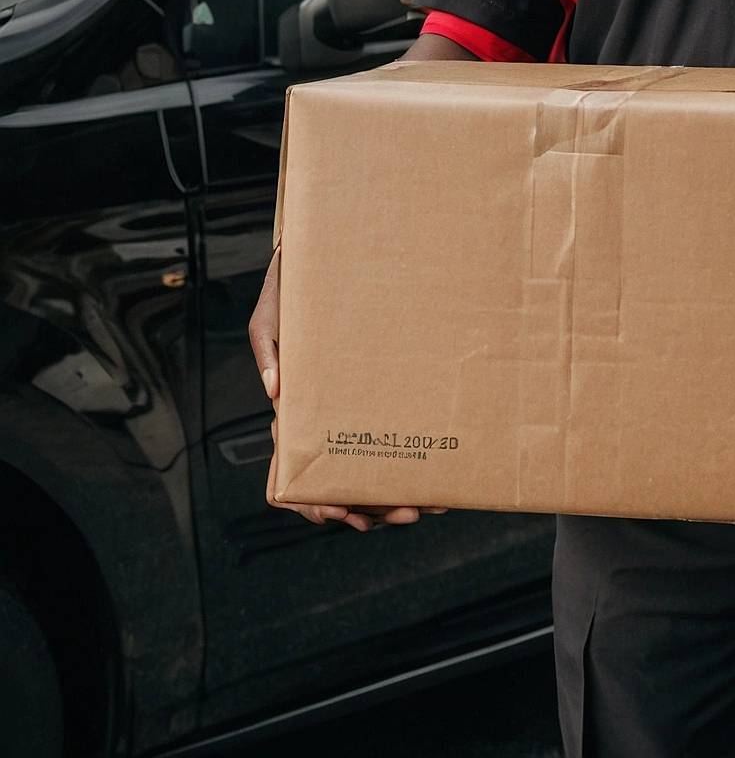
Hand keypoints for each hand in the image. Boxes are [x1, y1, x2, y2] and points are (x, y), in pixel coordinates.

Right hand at [249, 247, 442, 533]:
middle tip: (408, 512)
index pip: (292, 474)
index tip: (338, 513)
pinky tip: (432, 472)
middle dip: (371, 505)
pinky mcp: (378, 392)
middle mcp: (324, 419)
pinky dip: (408, 461)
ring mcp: (352, 409)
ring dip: (395, 493)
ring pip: (370, 468)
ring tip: (427, 504)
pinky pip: (393, 435)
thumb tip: (274, 392)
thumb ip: (267, 349)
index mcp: (293, 412)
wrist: (330, 257)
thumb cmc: (294, 288)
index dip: (313, 501)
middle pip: (341, 482)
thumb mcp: (272, 315)